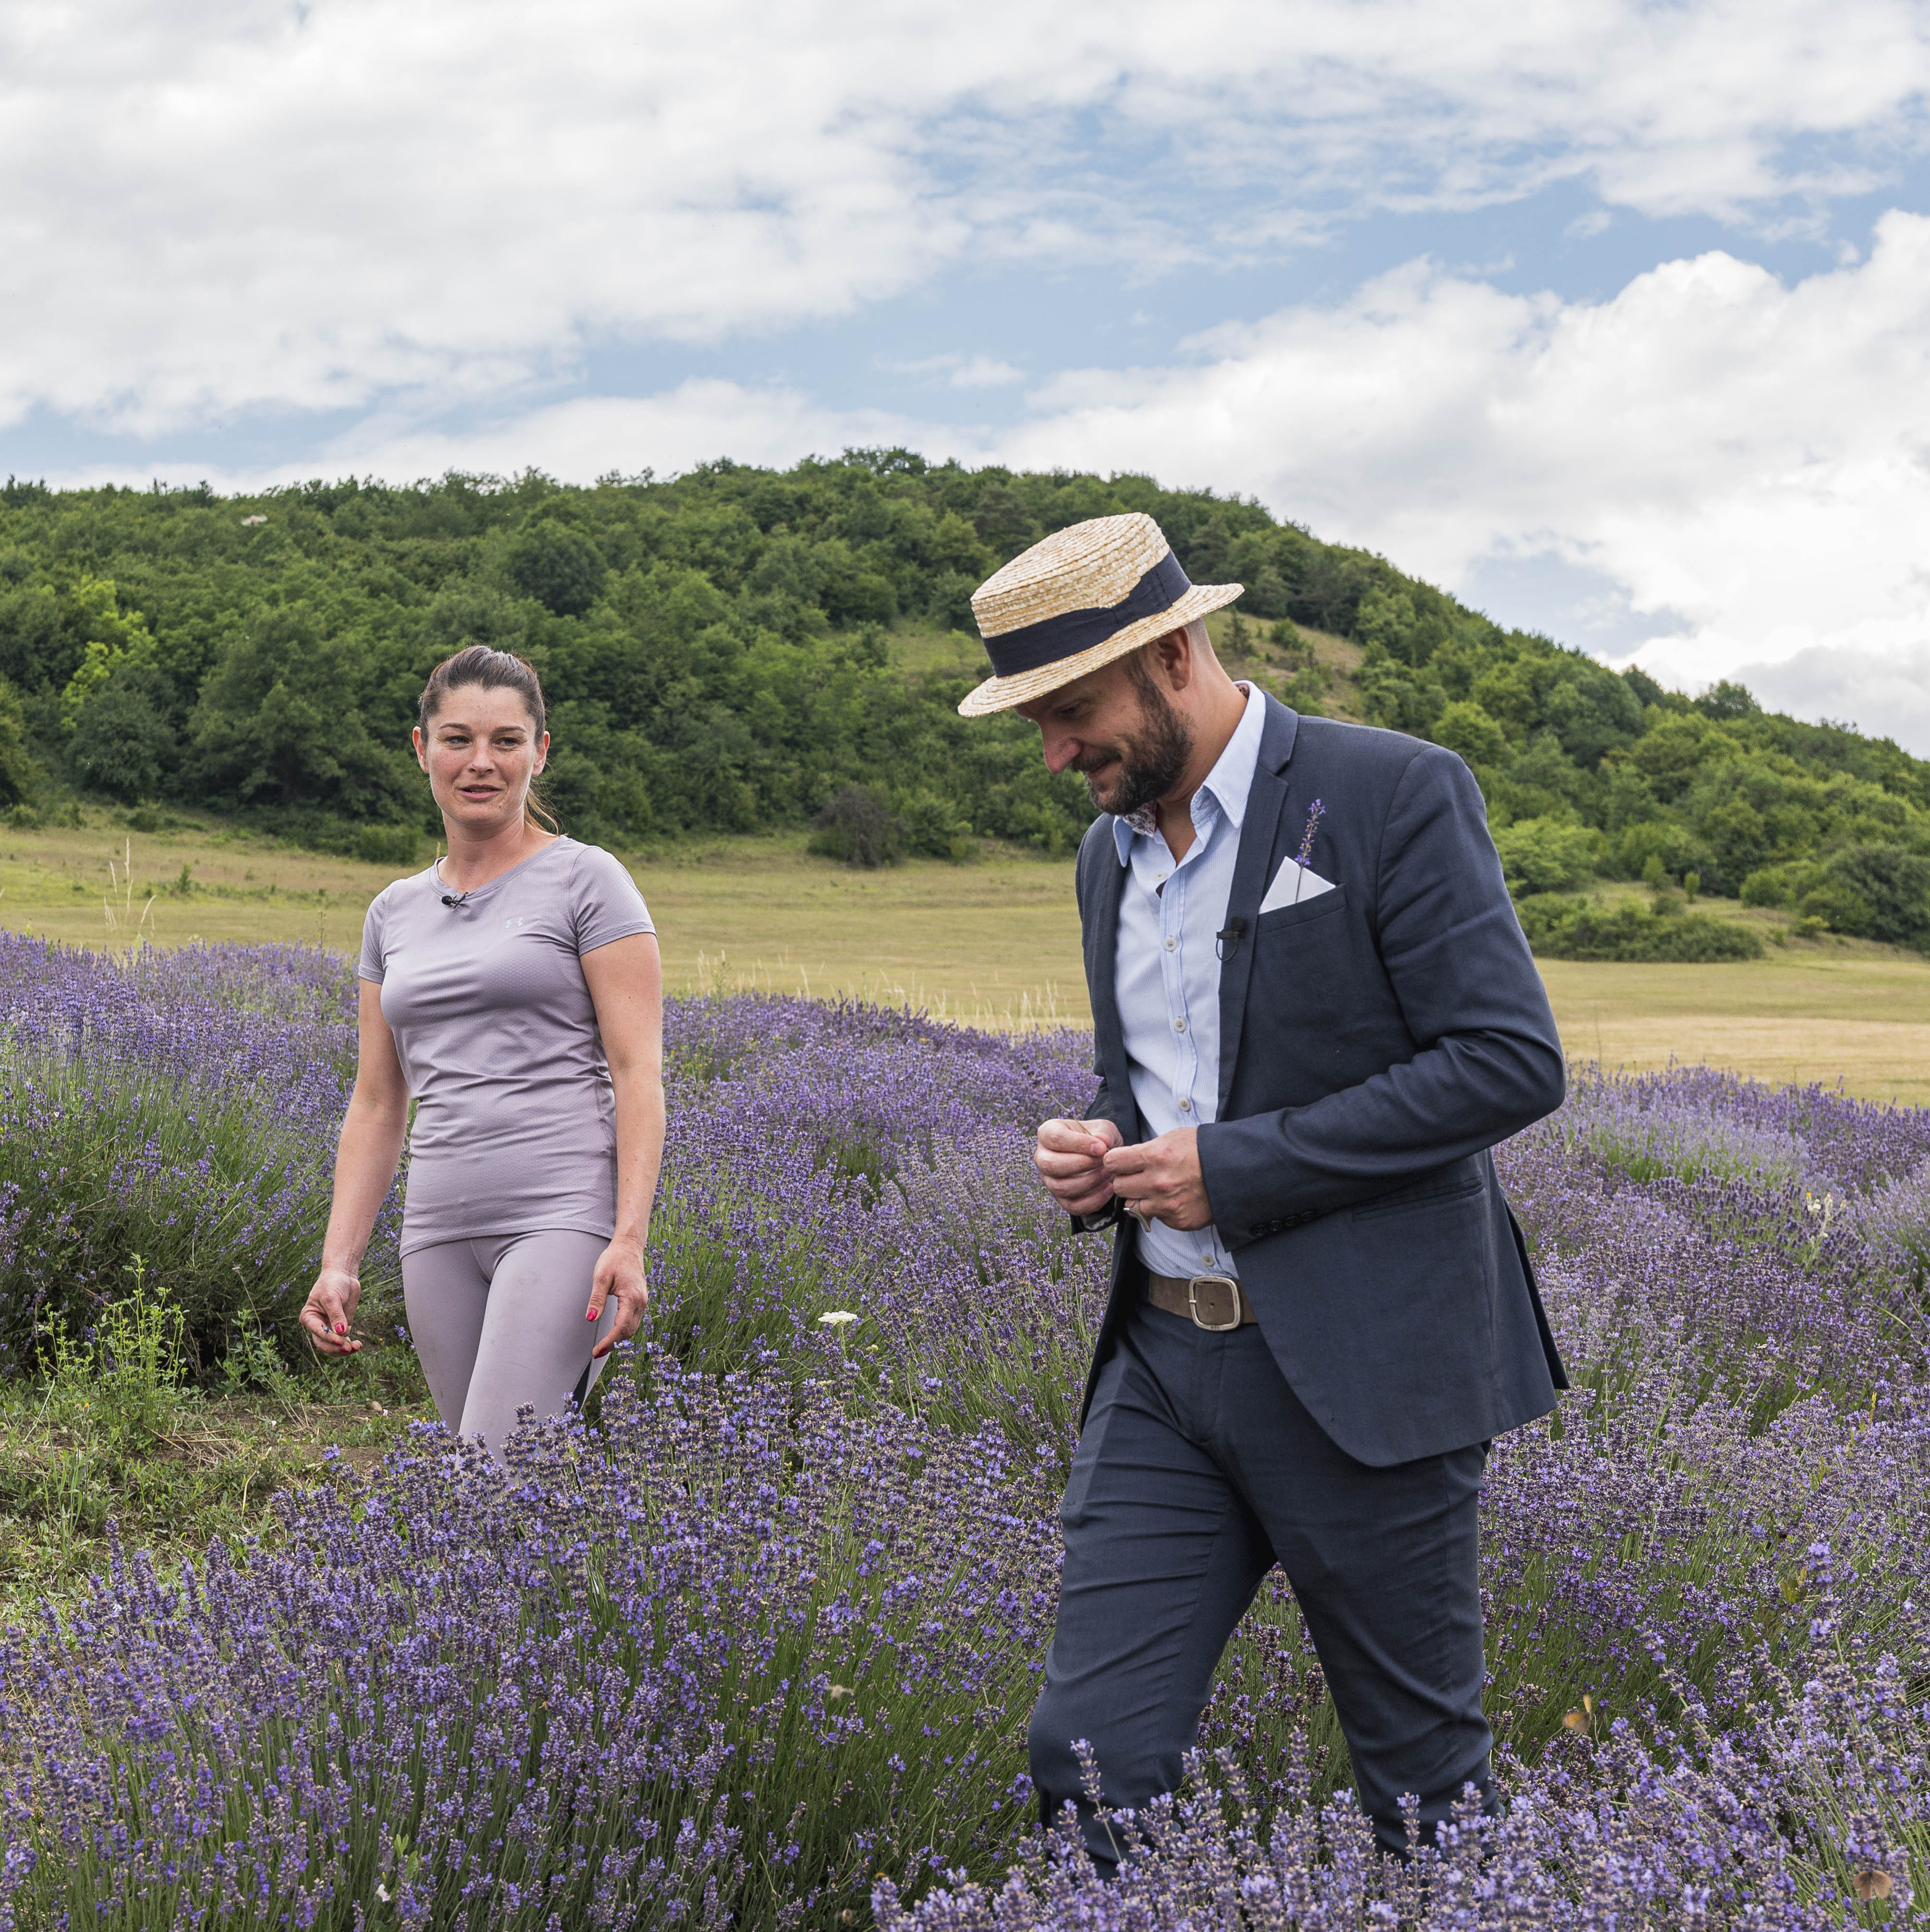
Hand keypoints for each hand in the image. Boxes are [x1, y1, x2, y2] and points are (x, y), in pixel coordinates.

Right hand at [300, 1266, 363, 1357]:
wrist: (343, 1276)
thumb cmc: (332, 1283)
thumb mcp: (332, 1297)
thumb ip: (336, 1314)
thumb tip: (341, 1332)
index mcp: (309, 1318)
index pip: (318, 1333)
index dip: (329, 1339)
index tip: (341, 1340)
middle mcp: (317, 1325)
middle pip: (323, 1344)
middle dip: (336, 1348)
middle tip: (349, 1348)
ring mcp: (330, 1327)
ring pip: (334, 1345)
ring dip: (344, 1349)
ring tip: (357, 1347)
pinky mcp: (341, 1326)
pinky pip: (344, 1340)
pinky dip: (350, 1344)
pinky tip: (358, 1344)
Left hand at [587, 1240, 648, 1360]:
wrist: (629, 1247)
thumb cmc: (614, 1259)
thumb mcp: (600, 1277)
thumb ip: (596, 1299)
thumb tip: (591, 1319)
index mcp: (631, 1297)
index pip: (621, 1327)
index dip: (609, 1341)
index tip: (597, 1350)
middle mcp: (641, 1301)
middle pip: (629, 1331)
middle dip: (613, 1344)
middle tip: (597, 1352)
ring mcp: (643, 1301)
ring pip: (633, 1328)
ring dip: (619, 1339)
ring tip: (603, 1345)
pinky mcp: (641, 1300)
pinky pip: (634, 1320)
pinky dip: (624, 1330)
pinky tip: (613, 1333)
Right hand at [1034, 1117, 1123, 1215]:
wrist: (1103, 1158)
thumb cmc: (1098, 1139)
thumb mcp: (1103, 1128)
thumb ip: (1103, 1132)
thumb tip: (1102, 1142)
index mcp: (1048, 1133)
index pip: (1055, 1138)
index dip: (1079, 1143)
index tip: (1101, 1148)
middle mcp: (1042, 1157)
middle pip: (1050, 1164)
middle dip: (1080, 1164)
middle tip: (1103, 1161)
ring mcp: (1049, 1180)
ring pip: (1060, 1187)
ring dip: (1089, 1181)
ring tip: (1108, 1173)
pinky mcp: (1061, 1199)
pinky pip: (1073, 1206)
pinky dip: (1094, 1200)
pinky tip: (1109, 1188)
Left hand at [1104, 1128, 1211, 1230]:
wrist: (1236, 1171)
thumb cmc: (1205, 1150)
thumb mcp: (1174, 1137)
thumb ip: (1148, 1149)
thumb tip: (1128, 1159)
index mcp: (1154, 1156)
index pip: (1112, 1163)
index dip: (1115, 1162)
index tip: (1121, 1163)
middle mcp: (1157, 1183)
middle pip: (1119, 1187)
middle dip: (1126, 1181)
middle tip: (1138, 1177)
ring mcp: (1167, 1205)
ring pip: (1134, 1206)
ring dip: (1141, 1198)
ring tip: (1157, 1189)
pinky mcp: (1177, 1220)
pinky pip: (1156, 1217)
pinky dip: (1161, 1210)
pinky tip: (1175, 1198)